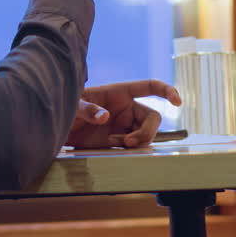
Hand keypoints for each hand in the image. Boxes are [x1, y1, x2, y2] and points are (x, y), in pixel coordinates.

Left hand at [65, 80, 180, 148]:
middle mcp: (127, 108)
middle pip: (153, 118)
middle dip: (146, 132)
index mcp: (119, 92)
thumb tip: (105, 117)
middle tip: (128, 142)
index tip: (177, 102)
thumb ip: (87, 109)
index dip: (167, 91)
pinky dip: (131, 150)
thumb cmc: (65, 107)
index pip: (150, 86)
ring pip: (147, 134)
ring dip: (137, 142)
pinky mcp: (120, 140)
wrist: (58, 127)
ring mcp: (125, 125)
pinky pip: (136, 145)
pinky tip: (112, 147)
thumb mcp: (73, 105)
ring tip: (113, 143)